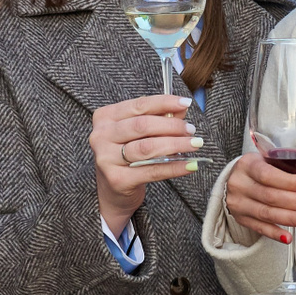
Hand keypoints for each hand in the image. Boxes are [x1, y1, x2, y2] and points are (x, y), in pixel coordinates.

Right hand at [90, 94, 201, 231]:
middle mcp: (101, 136)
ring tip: (194, 144)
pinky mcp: (117, 180)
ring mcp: (106, 159)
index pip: (139, 105)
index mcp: (105, 117)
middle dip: (172, 126)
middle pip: (142, 126)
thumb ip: (159, 117)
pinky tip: (189, 164)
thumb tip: (181, 109)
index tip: (185, 103)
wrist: (113, 191)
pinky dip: (174, 167)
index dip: (164, 103)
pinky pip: (152, 170)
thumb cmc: (128, 155)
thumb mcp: (138, 133)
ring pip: (147, 147)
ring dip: (176, 144)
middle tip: (191, 130)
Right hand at [225, 151, 295, 243]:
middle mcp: (240, 184)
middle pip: (270, 196)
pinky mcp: (241, 219)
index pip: (268, 175)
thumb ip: (287, 172)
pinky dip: (275, 233)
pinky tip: (288, 237)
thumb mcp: (269, 161)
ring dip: (291, 218)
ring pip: (267, 213)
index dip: (290, 182)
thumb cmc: (258, 169)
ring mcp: (239, 204)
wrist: (235, 180)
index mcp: (248, 165)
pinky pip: (259, 228)